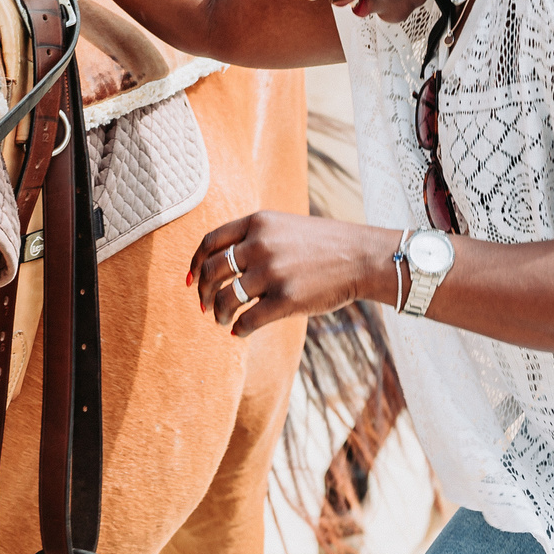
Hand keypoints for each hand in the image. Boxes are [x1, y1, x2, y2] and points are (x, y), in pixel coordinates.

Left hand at [187, 212, 389, 336]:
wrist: (361, 257)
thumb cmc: (322, 244)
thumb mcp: (285, 226)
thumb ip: (254, 237)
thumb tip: (220, 262)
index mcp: (259, 222)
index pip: (211, 241)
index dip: (195, 261)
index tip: (192, 278)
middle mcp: (261, 245)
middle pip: (212, 271)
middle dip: (203, 291)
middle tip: (204, 304)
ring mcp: (273, 273)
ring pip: (226, 298)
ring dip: (218, 313)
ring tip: (221, 319)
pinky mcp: (286, 300)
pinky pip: (247, 320)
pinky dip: (238, 328)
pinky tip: (239, 331)